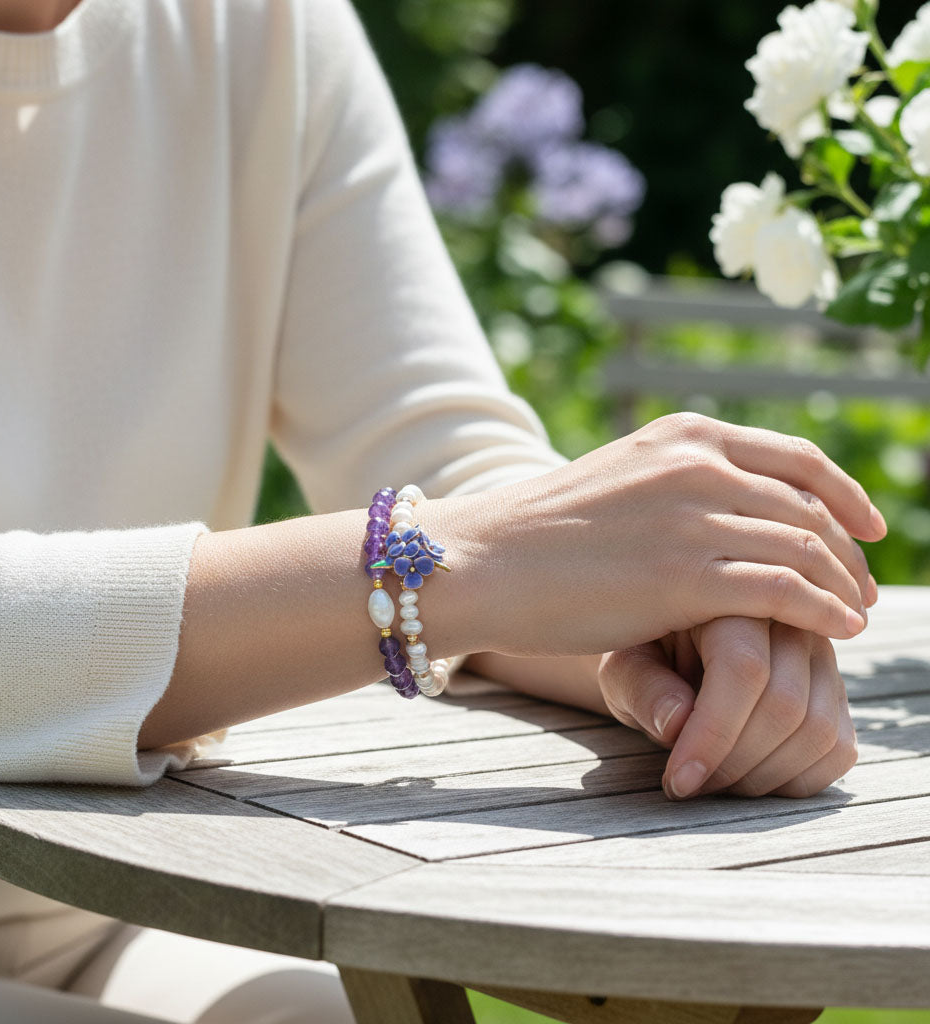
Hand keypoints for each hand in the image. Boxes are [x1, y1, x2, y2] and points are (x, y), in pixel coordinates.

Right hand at [446, 412, 884, 657]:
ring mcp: (693, 518)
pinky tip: (841, 631)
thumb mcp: (618, 480)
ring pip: (806, 549)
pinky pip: (786, 593)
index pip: (797, 458)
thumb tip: (722, 506)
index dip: (846, 494)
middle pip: (810, 507)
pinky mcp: (685, 577)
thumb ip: (675, 484)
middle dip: (850, 550)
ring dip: (844, 586)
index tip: (869, 527)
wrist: (481, 560)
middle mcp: (698, 465)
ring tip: (856, 615)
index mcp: (683, 436)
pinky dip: (825, 611)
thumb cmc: (539, 533)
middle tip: (864, 586)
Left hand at [598, 616, 859, 799]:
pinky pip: (838, 749)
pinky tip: (746, 779)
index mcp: (730, 597)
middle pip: (785, 704)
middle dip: (733, 762)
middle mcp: (787, 618)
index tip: (679, 782)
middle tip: (688, 786)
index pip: (744, 667)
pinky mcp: (835, 692)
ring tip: (712, 783)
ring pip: (818, 731)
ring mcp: (819, 655)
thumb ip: (643, 689)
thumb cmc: (642, 658)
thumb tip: (677, 723)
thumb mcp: (624, 668)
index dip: (713, 734)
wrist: (667, 654)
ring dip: (763, 777)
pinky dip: (795, 781)